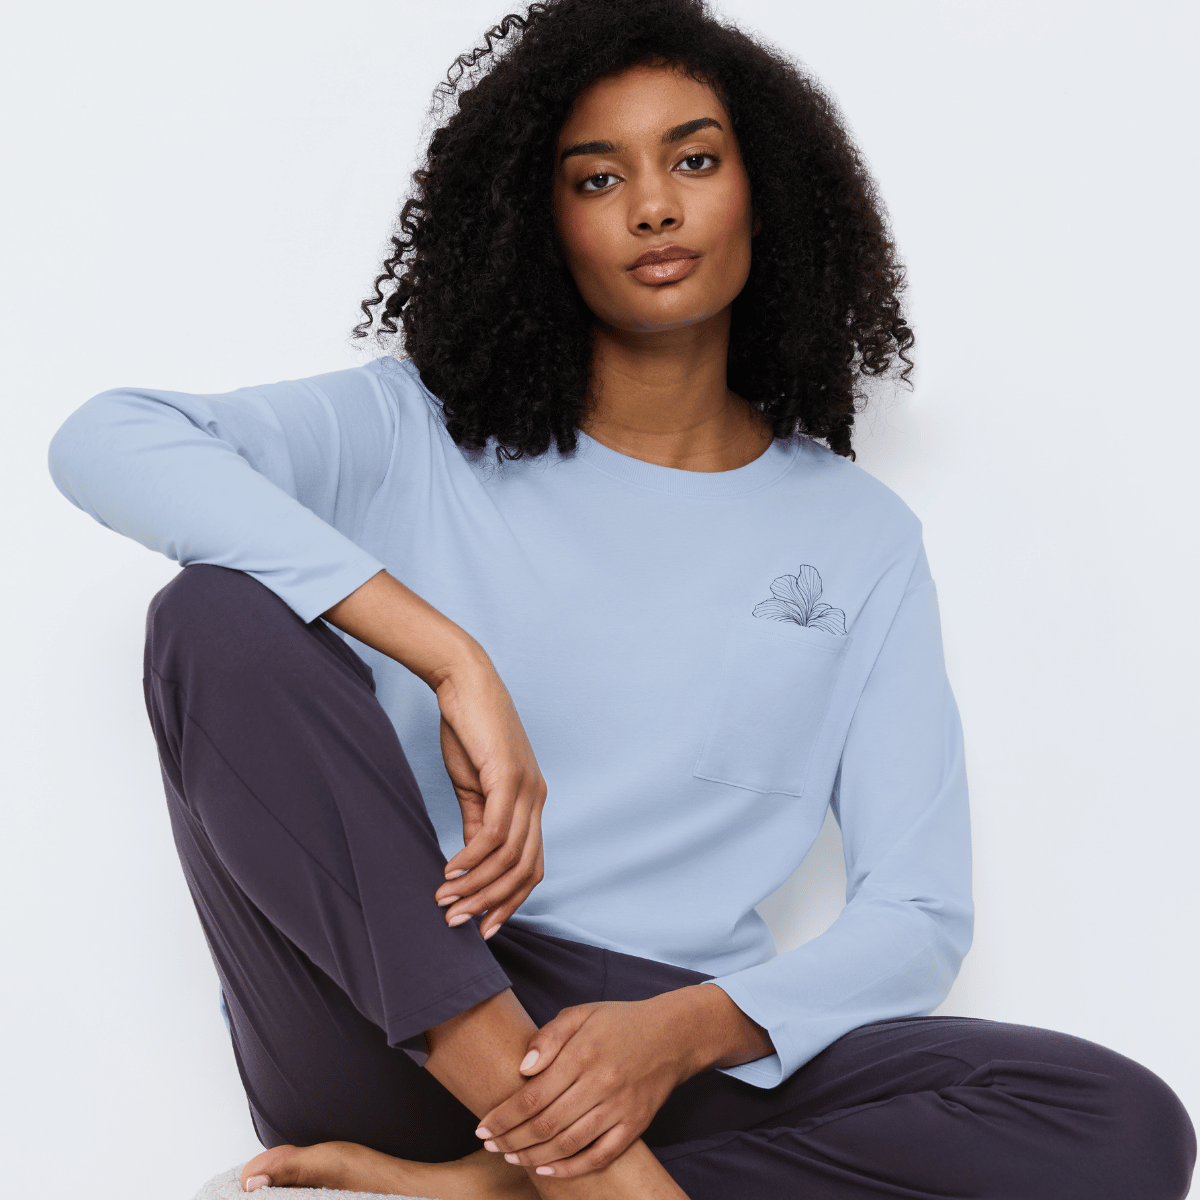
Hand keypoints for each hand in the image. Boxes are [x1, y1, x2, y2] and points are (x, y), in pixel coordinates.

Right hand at [431, 655, 546, 938]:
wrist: (463, 681)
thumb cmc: (467, 730)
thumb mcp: (473, 785)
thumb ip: (477, 823)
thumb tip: (472, 865)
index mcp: (531, 801)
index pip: (532, 866)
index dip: (510, 900)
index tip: (482, 925)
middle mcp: (537, 798)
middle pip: (526, 870)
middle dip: (492, 903)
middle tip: (458, 924)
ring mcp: (526, 787)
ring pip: (510, 857)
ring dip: (477, 886)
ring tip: (446, 903)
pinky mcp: (507, 776)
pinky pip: (494, 832)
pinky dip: (473, 858)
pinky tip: (450, 872)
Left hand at [474, 995, 697, 1177]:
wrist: (673, 1035)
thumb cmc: (619, 1023)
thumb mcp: (582, 1014)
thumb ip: (548, 1036)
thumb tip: (522, 1068)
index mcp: (583, 1053)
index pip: (532, 1096)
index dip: (503, 1116)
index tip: (482, 1127)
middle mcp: (601, 1083)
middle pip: (545, 1124)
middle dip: (510, 1140)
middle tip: (490, 1146)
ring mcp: (620, 1107)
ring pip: (568, 1144)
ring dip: (533, 1157)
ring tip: (511, 1157)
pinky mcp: (635, 1125)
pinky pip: (599, 1156)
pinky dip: (571, 1168)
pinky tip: (547, 1169)